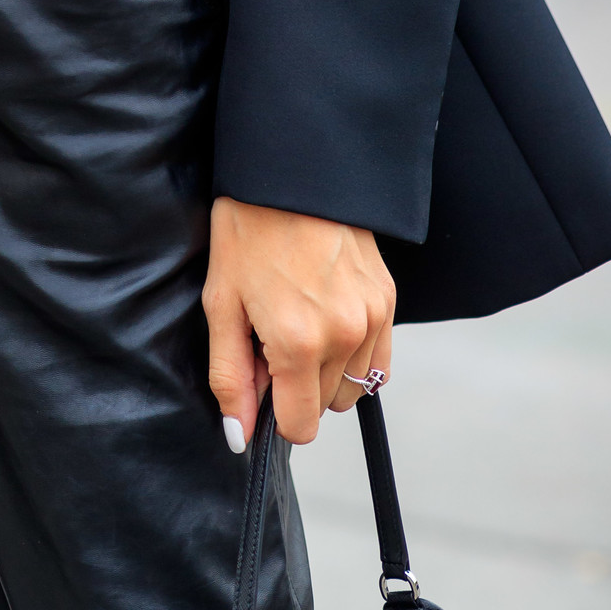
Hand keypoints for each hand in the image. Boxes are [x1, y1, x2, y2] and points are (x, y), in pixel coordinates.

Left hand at [203, 196, 394, 448]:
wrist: (292, 172)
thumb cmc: (247, 229)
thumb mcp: (222, 302)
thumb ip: (230, 377)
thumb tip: (238, 438)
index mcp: (298, 342)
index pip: (300, 428)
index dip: (275, 413)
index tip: (261, 378)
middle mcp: (343, 336)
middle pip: (324, 407)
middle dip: (296, 386)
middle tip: (272, 335)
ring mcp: (372, 318)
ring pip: (352, 386)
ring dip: (326, 370)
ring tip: (300, 318)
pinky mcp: (388, 301)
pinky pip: (376, 360)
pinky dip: (352, 353)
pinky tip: (327, 316)